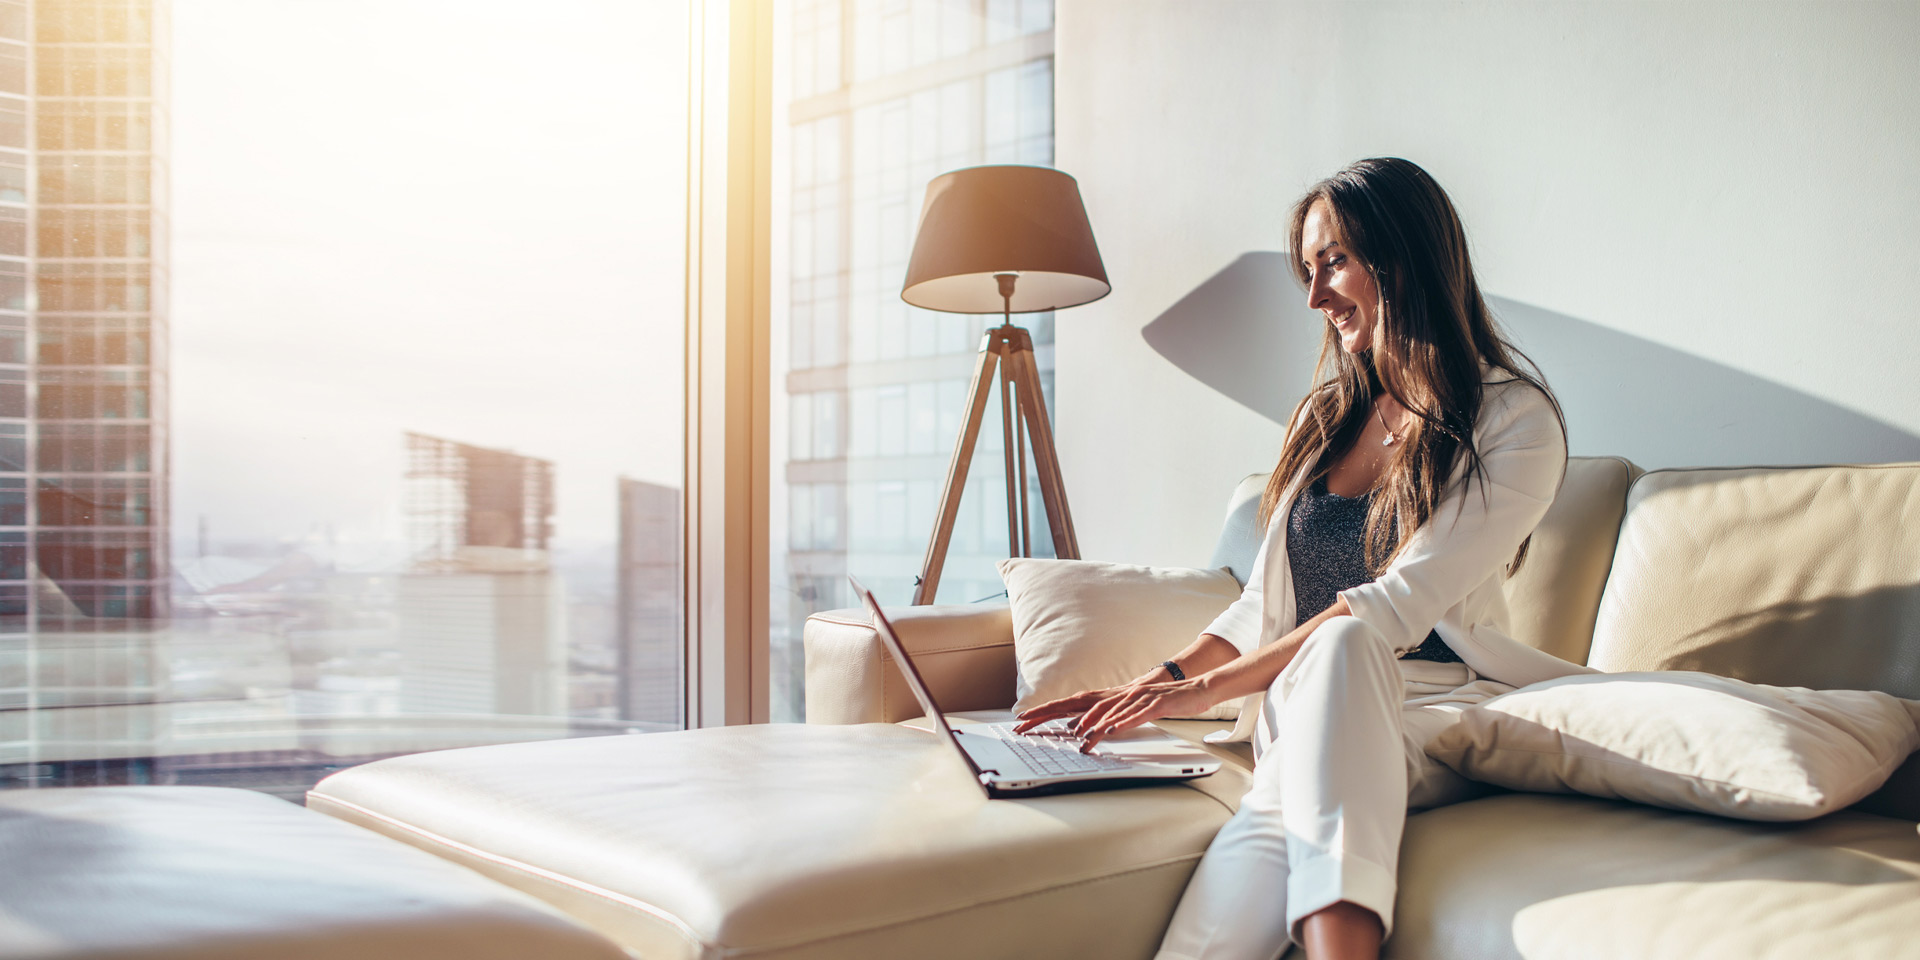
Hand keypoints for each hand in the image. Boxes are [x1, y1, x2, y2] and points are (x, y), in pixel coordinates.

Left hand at [1062, 678, 1216, 751]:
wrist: (1201, 688)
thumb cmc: (1176, 700)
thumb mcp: (1149, 707)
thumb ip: (1133, 713)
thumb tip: (1118, 725)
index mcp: (1130, 694)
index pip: (1102, 707)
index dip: (1086, 718)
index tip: (1073, 730)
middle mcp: (1134, 694)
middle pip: (1105, 710)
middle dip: (1087, 723)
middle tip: (1075, 737)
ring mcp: (1146, 698)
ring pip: (1118, 713)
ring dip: (1101, 726)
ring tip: (1088, 737)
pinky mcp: (1159, 704)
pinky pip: (1138, 715)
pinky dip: (1124, 723)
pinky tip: (1114, 730)